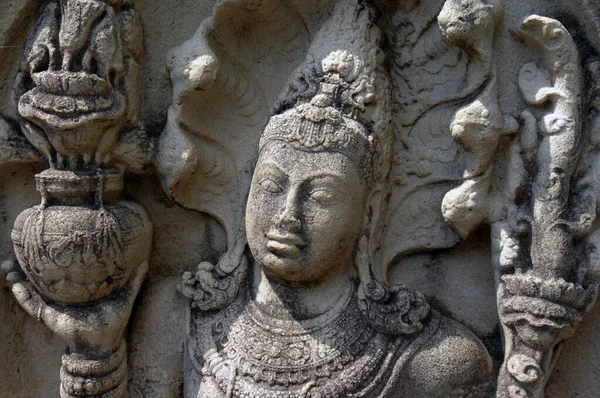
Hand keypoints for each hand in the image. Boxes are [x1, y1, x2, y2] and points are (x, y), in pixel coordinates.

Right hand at [2, 259, 147, 357]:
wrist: (104, 344)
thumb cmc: (113, 321)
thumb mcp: (124, 297)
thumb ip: (134, 280)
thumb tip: (145, 262)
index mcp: (78, 288)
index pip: (63, 269)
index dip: (52, 258)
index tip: (45, 241)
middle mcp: (63, 294)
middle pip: (41, 276)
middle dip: (28, 264)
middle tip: (17, 250)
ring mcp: (54, 304)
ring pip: (30, 289)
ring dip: (18, 278)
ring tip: (9, 268)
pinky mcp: (49, 316)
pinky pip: (32, 305)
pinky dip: (22, 296)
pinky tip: (16, 286)